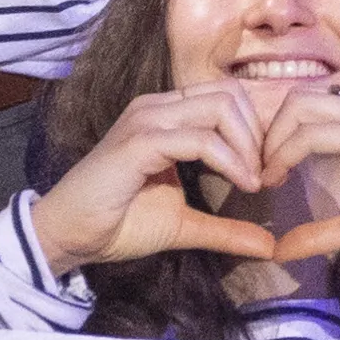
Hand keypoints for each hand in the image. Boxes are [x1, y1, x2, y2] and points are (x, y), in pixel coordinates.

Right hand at [25, 82, 283, 273]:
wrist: (69, 236)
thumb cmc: (118, 224)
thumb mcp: (184, 225)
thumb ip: (225, 229)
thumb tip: (270, 245)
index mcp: (167, 115)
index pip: (228, 97)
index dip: (256, 131)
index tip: (267, 173)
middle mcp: (158, 107)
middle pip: (231, 94)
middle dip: (258, 134)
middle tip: (266, 175)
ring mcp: (147, 120)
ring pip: (220, 107)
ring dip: (248, 145)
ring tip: (254, 181)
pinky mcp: (139, 141)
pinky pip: (200, 138)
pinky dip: (229, 160)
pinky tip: (242, 184)